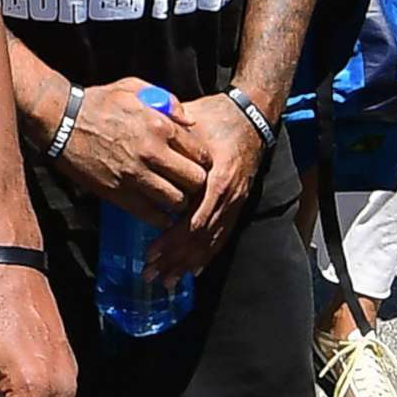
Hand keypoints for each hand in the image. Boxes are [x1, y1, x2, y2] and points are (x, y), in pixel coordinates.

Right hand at [45, 77, 208, 227]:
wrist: (61, 120)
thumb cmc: (98, 102)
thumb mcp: (134, 88)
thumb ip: (168, 101)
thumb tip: (191, 121)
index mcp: (160, 125)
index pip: (201, 155)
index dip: (203, 162)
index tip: (195, 164)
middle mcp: (153, 152)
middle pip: (195, 181)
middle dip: (195, 183)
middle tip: (187, 182)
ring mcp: (136, 175)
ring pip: (177, 201)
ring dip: (178, 201)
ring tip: (171, 195)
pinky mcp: (119, 193)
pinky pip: (152, 214)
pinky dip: (160, 216)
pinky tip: (158, 209)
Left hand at [148, 93, 264, 279]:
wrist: (251, 116)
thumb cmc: (216, 116)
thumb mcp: (191, 121)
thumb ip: (171, 137)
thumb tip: (145, 147)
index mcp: (218, 178)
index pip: (195, 221)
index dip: (173, 241)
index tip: (150, 253)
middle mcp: (230, 197)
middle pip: (201, 238)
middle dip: (175, 259)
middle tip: (152, 275)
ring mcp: (235, 203)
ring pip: (212, 242)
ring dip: (188, 263)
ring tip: (167, 281)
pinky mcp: (236, 205)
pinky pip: (222, 236)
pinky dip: (206, 255)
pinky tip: (192, 271)